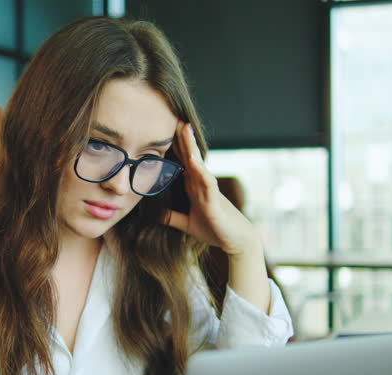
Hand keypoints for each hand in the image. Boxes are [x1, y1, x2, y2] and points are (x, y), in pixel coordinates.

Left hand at [162, 123, 258, 255]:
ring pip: (198, 163)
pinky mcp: (215, 200)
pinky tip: (193, 159)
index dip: (174, 147)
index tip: (162, 130)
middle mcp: (201, 184)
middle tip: (173, 116)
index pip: (181, 162)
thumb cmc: (215, 229)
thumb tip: (155, 214)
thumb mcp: (187, 224)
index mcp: (194, 187)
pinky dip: (200, 170)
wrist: (236, 241)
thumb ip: (171, 217)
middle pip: (189, 156)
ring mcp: (209, 189)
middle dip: (181, 138)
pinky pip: (207, 181)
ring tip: (184, 128)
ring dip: (191, 146)